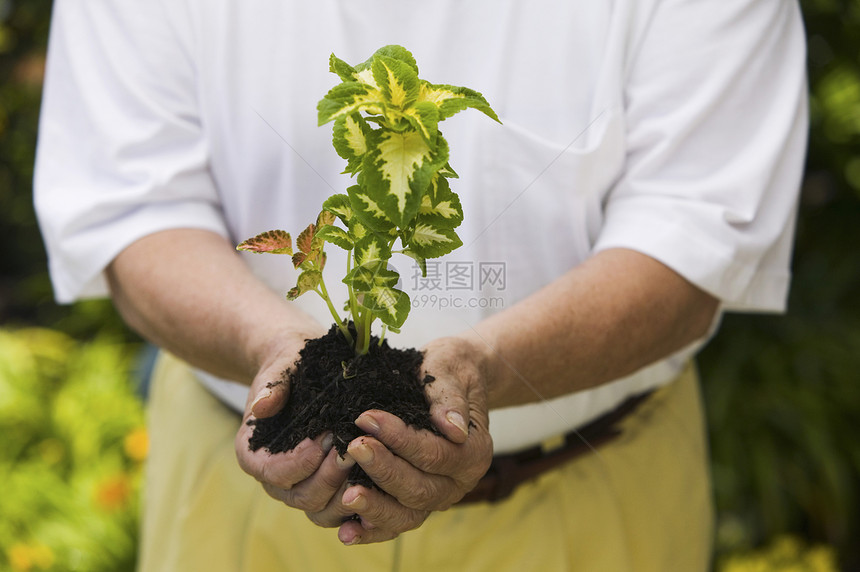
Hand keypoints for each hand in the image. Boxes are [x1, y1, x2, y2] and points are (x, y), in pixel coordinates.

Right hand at [235, 330, 352, 514]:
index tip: (325, 438)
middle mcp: (274, 479)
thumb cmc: (290, 365)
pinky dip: (359, 503)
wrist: (303, 368)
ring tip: (370, 465)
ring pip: (322, 509)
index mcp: (253, 454)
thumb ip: (273, 386)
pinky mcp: (325, 490)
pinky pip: (340, 509)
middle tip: (354, 450)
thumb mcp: (281, 367)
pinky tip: (381, 486)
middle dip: (329, 476)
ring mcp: (300, 488)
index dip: (299, 461)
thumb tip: (262, 407)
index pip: (273, 471)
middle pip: (301, 495)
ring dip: (348, 492)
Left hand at [334, 335, 493, 544]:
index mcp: (475, 452)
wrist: (453, 378)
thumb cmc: (450, 369)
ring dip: (375, 508)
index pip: (435, 454)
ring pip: (408, 516)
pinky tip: (345, 531)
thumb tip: (453, 429)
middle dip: (383, 471)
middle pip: (420, 489)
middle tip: (353, 448)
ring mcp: (438, 496)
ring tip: (346, 497)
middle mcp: (459, 482)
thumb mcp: (450, 369)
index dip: (400, 439)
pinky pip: (396, 524)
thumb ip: (449, 398)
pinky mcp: (416, 503)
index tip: (366, 418)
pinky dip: (372, 530)